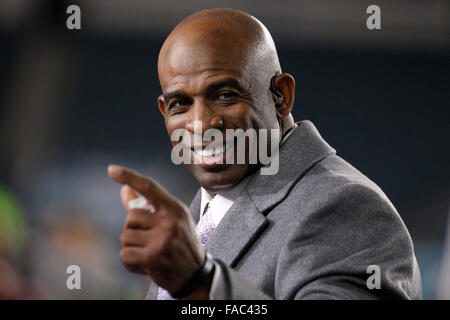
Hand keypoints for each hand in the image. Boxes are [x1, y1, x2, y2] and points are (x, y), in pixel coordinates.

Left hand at [107, 164, 207, 295]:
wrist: (195, 274)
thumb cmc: (181, 244)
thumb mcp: (171, 222)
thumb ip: (148, 207)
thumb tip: (124, 191)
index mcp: (175, 208)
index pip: (150, 187)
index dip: (129, 177)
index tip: (111, 170)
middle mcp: (170, 221)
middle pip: (131, 216)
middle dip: (132, 229)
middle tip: (147, 240)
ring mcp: (162, 239)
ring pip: (125, 236)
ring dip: (131, 247)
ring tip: (148, 253)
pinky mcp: (153, 257)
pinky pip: (125, 254)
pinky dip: (130, 262)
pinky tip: (145, 265)